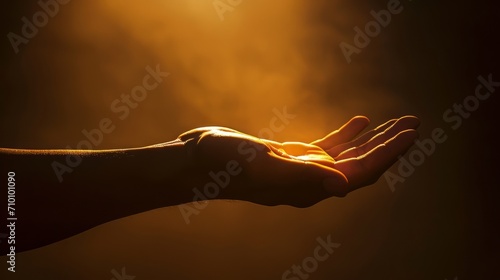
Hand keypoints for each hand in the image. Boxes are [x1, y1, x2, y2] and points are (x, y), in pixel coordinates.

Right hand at [178, 116, 418, 206]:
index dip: (387, 154)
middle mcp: (311, 182)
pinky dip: (347, 134)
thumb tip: (344, 185)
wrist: (200, 160)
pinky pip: (328, 146)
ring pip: (348, 155)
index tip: (409, 133)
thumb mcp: (265, 165)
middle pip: (361, 165)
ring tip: (395, 122)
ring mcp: (303, 169)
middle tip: (412, 124)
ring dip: (373, 139)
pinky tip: (361, 121)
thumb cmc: (227, 164)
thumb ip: (303, 174)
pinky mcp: (292, 157)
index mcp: (309, 188)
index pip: (360, 173)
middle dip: (388, 146)